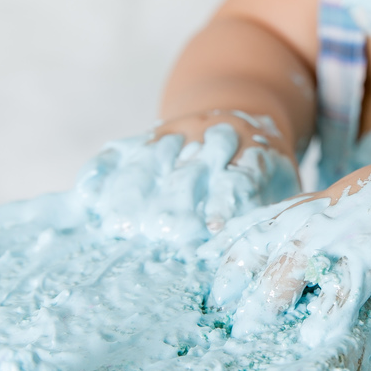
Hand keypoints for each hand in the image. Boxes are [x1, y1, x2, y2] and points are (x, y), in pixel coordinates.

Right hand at [76, 116, 299, 252]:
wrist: (239, 111)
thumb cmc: (264, 174)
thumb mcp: (282, 186)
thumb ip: (272, 214)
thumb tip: (267, 258)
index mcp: (253, 150)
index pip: (238, 180)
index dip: (224, 204)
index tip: (211, 231)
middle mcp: (211, 137)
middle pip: (189, 173)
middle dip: (176, 203)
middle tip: (162, 233)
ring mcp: (175, 134)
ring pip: (151, 161)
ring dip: (135, 191)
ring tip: (120, 225)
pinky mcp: (144, 136)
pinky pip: (117, 152)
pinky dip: (102, 171)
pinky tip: (88, 195)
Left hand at [202, 147, 370, 342]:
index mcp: (335, 205)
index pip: (271, 220)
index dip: (239, 246)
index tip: (215, 278)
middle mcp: (334, 207)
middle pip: (265, 233)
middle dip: (236, 273)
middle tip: (217, 312)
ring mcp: (356, 219)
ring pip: (293, 255)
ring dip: (269, 295)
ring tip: (250, 331)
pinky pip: (347, 280)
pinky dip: (330, 311)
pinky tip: (316, 339)